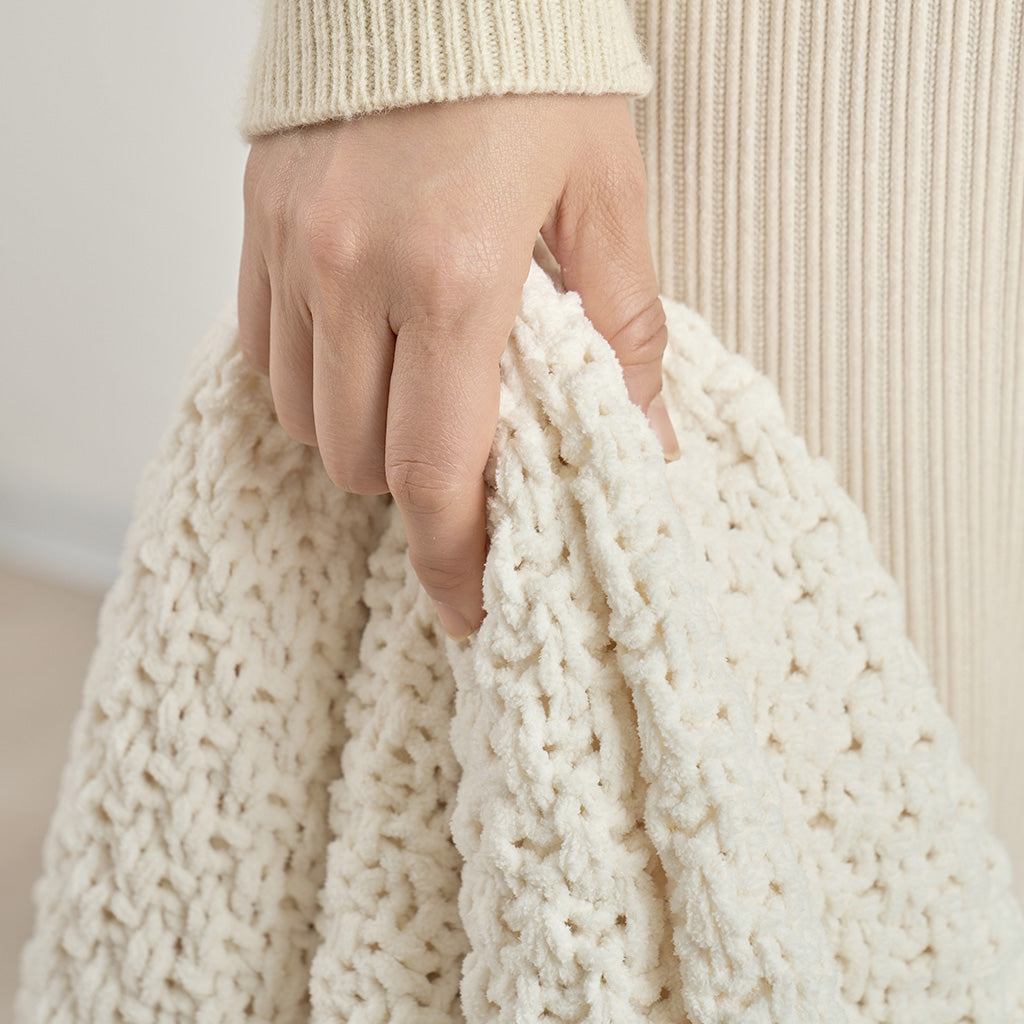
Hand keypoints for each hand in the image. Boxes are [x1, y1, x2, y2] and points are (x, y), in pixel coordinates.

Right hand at [237, 93, 678, 639]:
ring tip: (415, 418)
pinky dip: (311, 392)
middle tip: (466, 484)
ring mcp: (295, 251)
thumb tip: (646, 444)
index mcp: (459, 277)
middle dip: (419, 499)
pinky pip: (265, 358)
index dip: (454, 558)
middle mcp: (357, 273)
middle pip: (364, 465)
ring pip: (306, 424)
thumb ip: (624, 335)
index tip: (469, 607)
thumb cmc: (535, 76)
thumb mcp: (607, 198)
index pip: (440, 471)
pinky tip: (360, 368)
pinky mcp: (259, 227)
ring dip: (364, 448)